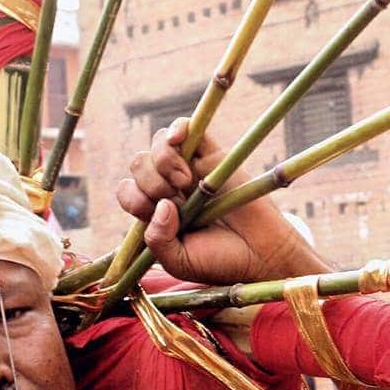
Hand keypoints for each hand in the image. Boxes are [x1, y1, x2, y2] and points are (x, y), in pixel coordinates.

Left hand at [115, 119, 326, 286]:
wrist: (260, 254)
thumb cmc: (219, 261)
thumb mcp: (178, 261)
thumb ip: (158, 239)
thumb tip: (163, 204)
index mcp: (156, 210)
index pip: (128, 191)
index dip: (135, 199)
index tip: (161, 216)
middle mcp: (169, 186)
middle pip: (139, 164)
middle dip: (150, 182)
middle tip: (175, 199)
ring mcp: (191, 167)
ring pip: (158, 144)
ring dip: (163, 160)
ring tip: (185, 181)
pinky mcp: (213, 154)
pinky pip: (187, 127)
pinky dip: (177, 128)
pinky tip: (177, 139)